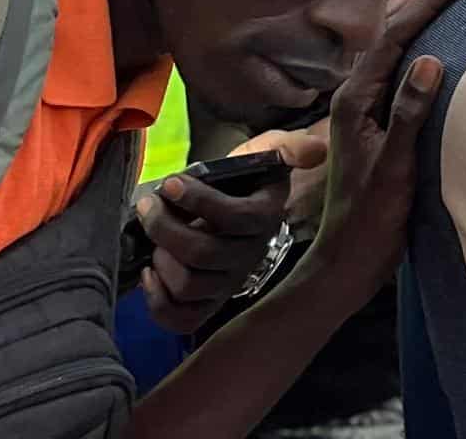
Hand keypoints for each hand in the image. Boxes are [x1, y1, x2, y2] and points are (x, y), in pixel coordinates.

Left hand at [135, 132, 327, 334]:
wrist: (242, 206)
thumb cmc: (249, 177)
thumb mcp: (272, 150)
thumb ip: (291, 147)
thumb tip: (317, 151)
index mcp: (266, 217)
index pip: (235, 216)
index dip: (199, 201)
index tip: (171, 183)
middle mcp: (251, 255)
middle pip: (204, 253)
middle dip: (165, 227)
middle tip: (148, 205)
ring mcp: (230, 283)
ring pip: (189, 286)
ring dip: (161, 259)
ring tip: (152, 237)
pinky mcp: (209, 304)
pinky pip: (181, 318)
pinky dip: (157, 300)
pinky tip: (150, 272)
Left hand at [294, 0, 465, 306]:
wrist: (347, 260)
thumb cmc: (371, 218)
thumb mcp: (394, 168)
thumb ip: (408, 114)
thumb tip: (429, 59)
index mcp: (356, 97)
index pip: (396, 34)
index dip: (430, 0)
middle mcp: (355, 92)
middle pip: (391, 25)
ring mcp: (364, 103)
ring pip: (394, 38)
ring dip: (421, 3)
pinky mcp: (376, 115)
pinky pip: (398, 57)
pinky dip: (419, 31)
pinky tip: (433, 28)